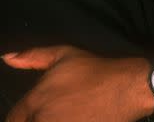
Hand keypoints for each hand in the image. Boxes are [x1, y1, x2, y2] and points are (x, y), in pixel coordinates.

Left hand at [2, 45, 153, 121]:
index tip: (36, 111)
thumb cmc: (94, 70)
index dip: (24, 115)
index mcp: (36, 100)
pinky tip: (77, 116)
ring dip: (51, 120)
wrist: (124, 87)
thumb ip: (32, 56)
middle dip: (38, 118)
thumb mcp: (63, 55)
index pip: (14, 119)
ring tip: (69, 112)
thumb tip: (8, 57)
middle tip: (58, 108)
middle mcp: (44, 119)